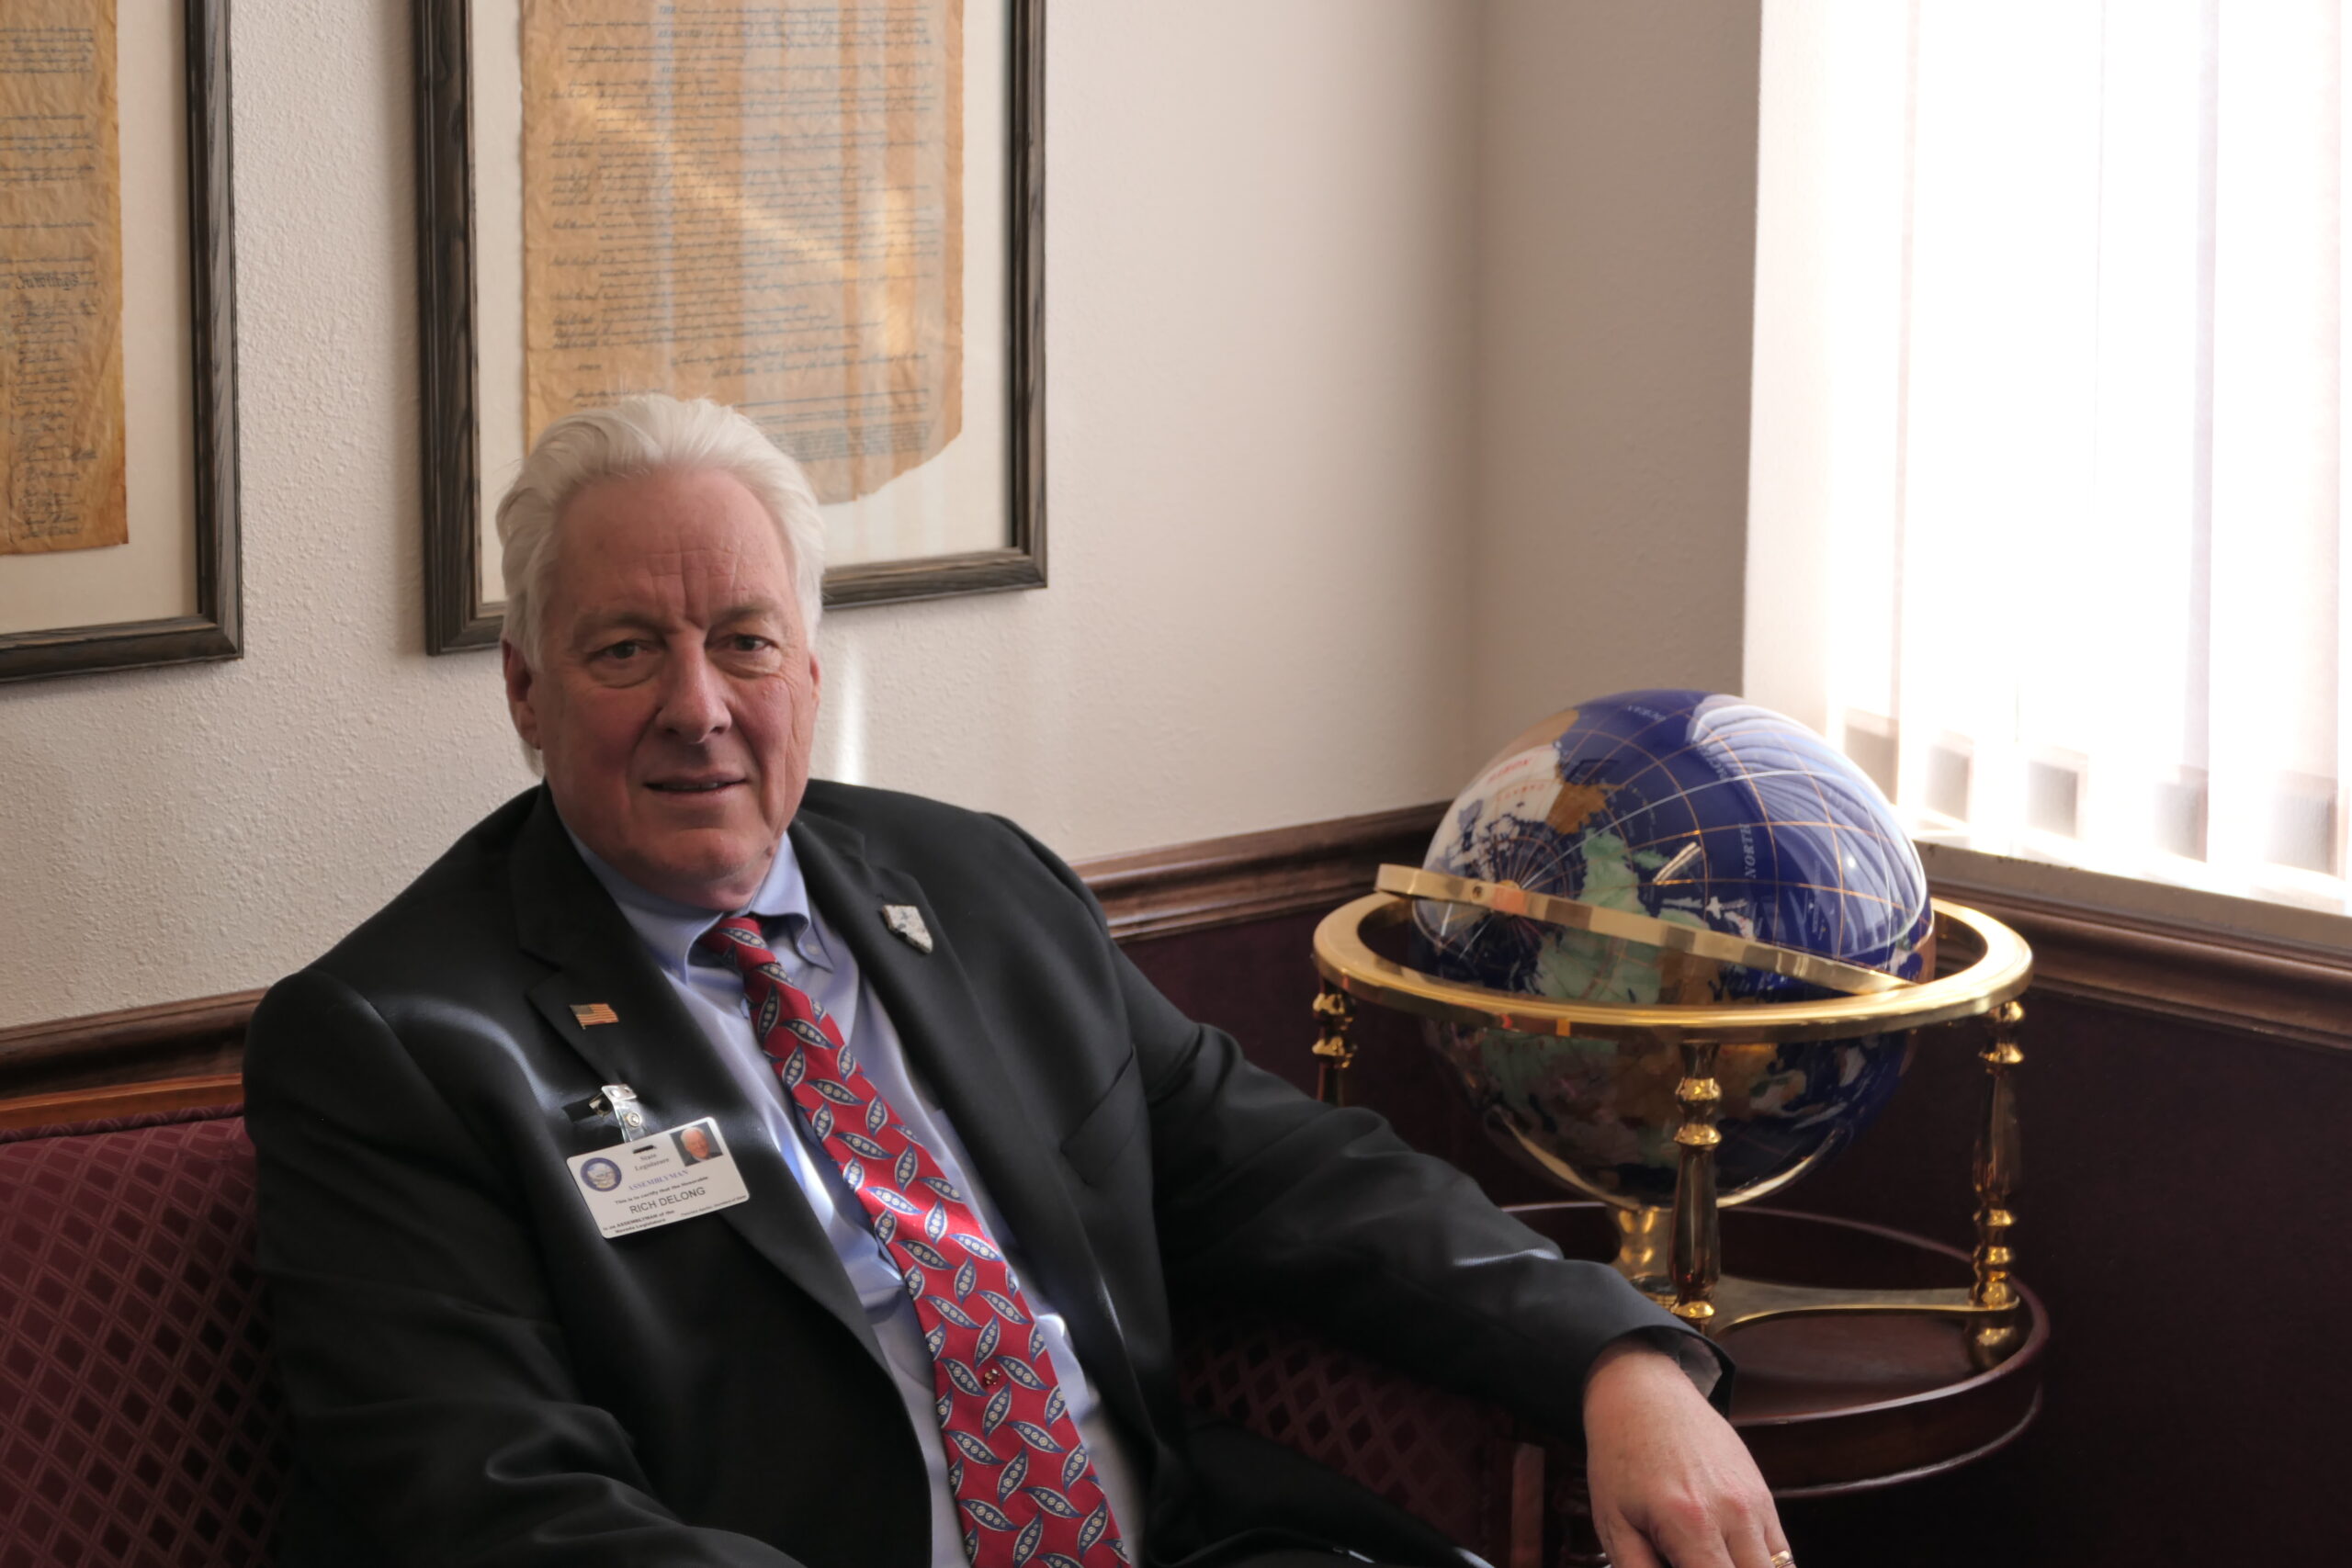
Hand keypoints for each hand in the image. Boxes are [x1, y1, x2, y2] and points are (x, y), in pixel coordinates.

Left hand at [1582, 1340, 1788, 1567]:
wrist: (1644, 1395)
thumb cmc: (1620, 1459)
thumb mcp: (1613, 1522)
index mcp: (1690, 1524)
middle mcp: (1733, 1514)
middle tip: (1692, 1562)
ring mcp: (1755, 1503)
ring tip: (1705, 1557)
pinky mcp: (1763, 1495)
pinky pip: (1780, 1551)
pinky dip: (1762, 1566)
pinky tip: (1728, 1560)